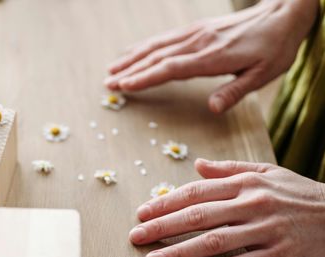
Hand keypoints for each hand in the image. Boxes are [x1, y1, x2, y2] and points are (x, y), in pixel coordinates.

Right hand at [105, 0, 318, 112]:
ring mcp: (196, 33)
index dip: (146, 78)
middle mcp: (199, 43)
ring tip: (111, 70)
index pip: (171, 68)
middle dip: (130, 70)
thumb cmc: (275, 47)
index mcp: (213, 57)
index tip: (125, 87)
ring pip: (157, 46)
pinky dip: (145, 46)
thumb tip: (212, 109)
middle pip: (157, 57)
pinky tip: (133, 52)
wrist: (283, 13)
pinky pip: (165, 38)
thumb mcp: (263, 74)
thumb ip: (235, 91)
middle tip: (108, 84)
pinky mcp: (197, 29)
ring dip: (132, 58)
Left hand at [129, 159, 324, 256]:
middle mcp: (251, 204)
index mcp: (245, 183)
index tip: (141, 213)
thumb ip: (229, 169)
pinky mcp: (280, 255)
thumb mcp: (267, 172)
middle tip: (135, 238)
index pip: (195, 193)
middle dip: (162, 228)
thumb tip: (197, 165)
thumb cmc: (299, 193)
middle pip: (198, 217)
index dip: (165, 203)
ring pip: (214, 242)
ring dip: (179, 253)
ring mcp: (265, 230)